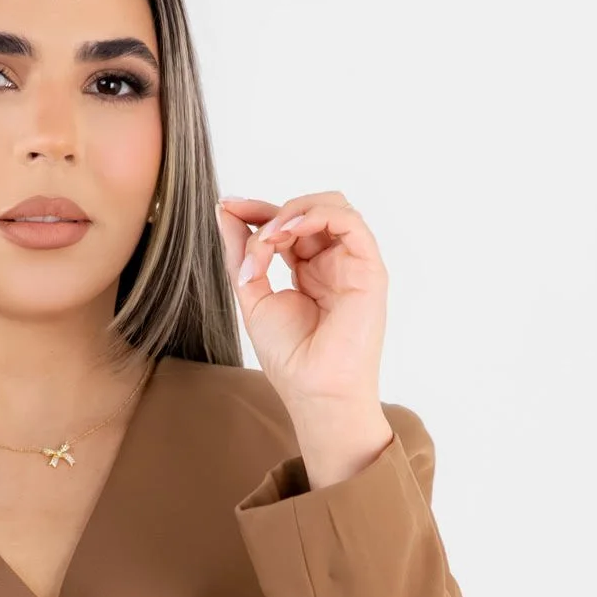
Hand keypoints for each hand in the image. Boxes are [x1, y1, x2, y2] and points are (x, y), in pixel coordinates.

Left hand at [215, 190, 387, 408]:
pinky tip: (289, 230)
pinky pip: (350, 222)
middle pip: (309, 209)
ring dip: (294, 212)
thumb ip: (242, 253)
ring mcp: (353, 264)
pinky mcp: (370, 269)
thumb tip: (226, 210)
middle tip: (249, 229)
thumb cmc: (289, 356)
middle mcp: (334, 262)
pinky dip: (317, 215)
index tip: (228, 206)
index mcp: (310, 269)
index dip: (258, 210)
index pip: (289, 223)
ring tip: (270, 236)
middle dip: (272, 210)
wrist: (314, 390)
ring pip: (333, 207)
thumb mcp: (253, 295)